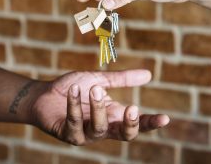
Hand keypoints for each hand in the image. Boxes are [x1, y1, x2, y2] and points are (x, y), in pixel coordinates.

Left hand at [30, 69, 168, 144]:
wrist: (45, 93)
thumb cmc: (74, 88)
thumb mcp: (100, 80)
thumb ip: (122, 80)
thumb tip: (149, 75)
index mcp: (113, 116)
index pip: (136, 124)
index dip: (150, 123)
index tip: (165, 118)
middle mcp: (102, 128)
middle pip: (124, 136)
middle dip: (130, 124)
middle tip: (131, 107)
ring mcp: (85, 134)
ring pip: (99, 129)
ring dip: (98, 108)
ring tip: (95, 88)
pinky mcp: (67, 134)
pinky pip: (75, 123)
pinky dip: (75, 105)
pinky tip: (73, 90)